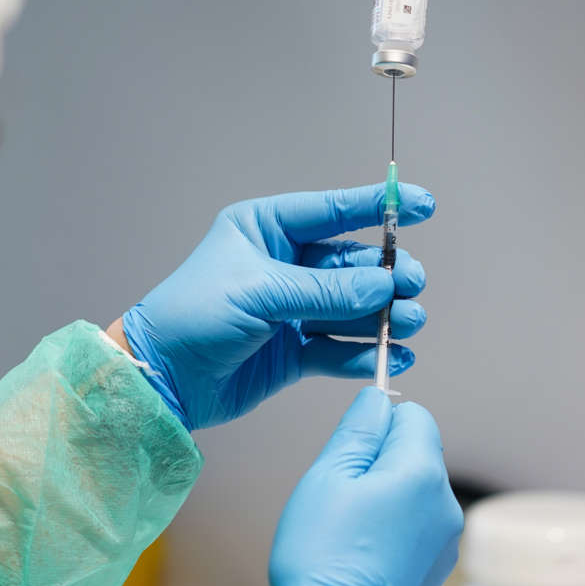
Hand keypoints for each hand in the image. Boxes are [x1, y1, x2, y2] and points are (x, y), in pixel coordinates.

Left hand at [119, 184, 434, 429]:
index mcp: (265, 229)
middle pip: (351, 264)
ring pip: (351, 308)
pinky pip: (340, 348)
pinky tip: (393, 355)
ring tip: (407, 323)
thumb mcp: (259, 293)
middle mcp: (282, 265)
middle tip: (410, 286)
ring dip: (382, 316)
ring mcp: (290, 310)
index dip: (379, 207)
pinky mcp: (293, 353)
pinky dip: (367, 353)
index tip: (424, 206)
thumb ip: (324, 292)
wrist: (160, 379)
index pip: (332, 211)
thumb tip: (383, 288)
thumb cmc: (193, 316)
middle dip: (385, 275)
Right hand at [269, 387, 462, 585]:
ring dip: (386, 496)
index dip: (377, 424)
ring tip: (348, 529)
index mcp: (422, 472)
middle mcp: (446, 502)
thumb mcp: (328, 477)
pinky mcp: (438, 568)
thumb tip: (377, 399)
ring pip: (414, 490)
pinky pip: (415, 526)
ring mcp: (446, 540)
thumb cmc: (323, 557)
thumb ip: (358, 430)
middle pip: (416, 453)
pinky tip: (362, 552)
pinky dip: (392, 528)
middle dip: (379, 461)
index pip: (414, 414)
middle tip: (341, 495)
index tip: (349, 450)